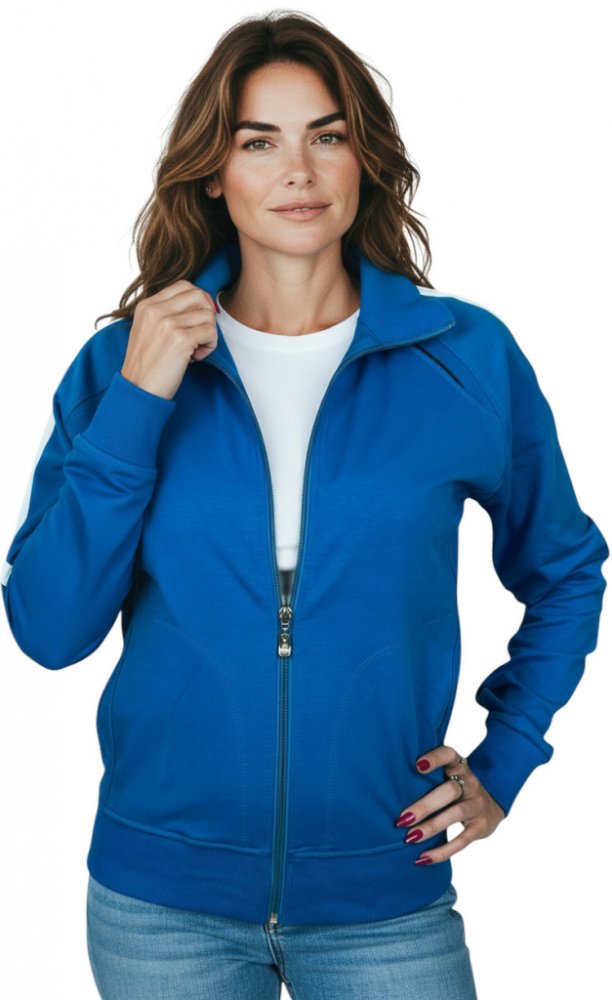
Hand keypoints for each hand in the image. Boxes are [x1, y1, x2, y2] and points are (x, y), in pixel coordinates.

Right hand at [121, 280, 218, 400]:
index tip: (197, 321)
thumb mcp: (147, 331)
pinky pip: (210, 332)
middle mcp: (156, 310)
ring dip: (209, 334)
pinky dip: (209, 346)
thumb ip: (165, 315)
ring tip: (196, 350)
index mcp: (146, 306)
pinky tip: (196, 358)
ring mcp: (168, 323)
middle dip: (207, 314)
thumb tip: (200, 305)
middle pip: (199, 295)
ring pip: (208, 315)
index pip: (183, 286)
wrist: (138, 390)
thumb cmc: (146, 366)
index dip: (198, 301)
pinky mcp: (180, 339)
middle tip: (201, 334)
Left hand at [394, 745, 506, 864]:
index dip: (435, 758)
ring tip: (410, 838)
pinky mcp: (481, 827)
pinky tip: (423, 858)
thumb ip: (428, 775)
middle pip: (450, 790)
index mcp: (459, 767)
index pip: (450, 755)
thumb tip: (387, 783)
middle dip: (425, 805)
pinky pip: (462, 841)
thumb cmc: (456, 787)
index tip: (417, 765)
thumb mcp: (449, 775)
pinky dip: (442, 852)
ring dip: (431, 827)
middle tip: (402, 818)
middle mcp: (470, 783)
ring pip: (455, 814)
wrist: (493, 805)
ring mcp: (477, 805)